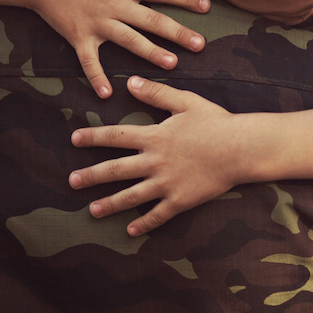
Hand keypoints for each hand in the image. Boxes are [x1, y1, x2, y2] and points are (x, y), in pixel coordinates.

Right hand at [25, 0, 211, 98]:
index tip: (207, 7)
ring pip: (130, 41)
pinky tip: (107, 95)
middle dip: (179, 33)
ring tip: (172, 64)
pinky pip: (89, 61)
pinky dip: (96, 78)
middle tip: (201, 45)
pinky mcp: (79, 36)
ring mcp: (97, 23)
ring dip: (151, 54)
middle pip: (153, 20)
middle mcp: (115, 5)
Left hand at [68, 76, 248, 234]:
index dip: (93, 137)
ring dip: (109, 204)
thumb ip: (156, 94)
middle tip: (72, 181)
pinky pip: (158, 215)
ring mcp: (167, 184)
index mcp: (154, 137)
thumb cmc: (216, 122)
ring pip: (131, 196)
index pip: (116, 136)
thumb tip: (130, 82)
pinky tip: (130, 230)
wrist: (240, 148)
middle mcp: (155, 162)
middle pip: (115, 170)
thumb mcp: (185, 101)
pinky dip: (144, 224)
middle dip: (91, 175)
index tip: (74, 139)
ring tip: (92, 210)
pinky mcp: (181, 200)